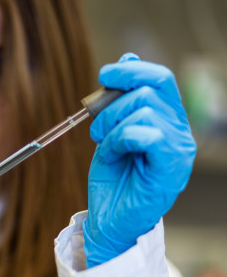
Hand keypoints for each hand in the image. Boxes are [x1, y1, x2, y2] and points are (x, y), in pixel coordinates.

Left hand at [83, 53, 196, 267]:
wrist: (110, 220)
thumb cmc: (113, 179)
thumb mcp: (112, 131)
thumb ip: (121, 99)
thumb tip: (129, 56)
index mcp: (168, 121)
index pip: (160, 78)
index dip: (131, 70)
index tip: (104, 74)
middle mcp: (179, 132)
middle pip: (150, 89)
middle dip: (112, 104)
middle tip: (97, 129)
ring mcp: (179, 150)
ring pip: (144, 109)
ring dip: (111, 125)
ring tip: (104, 146)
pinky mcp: (170, 168)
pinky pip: (146, 133)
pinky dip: (119, 139)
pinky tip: (112, 155)